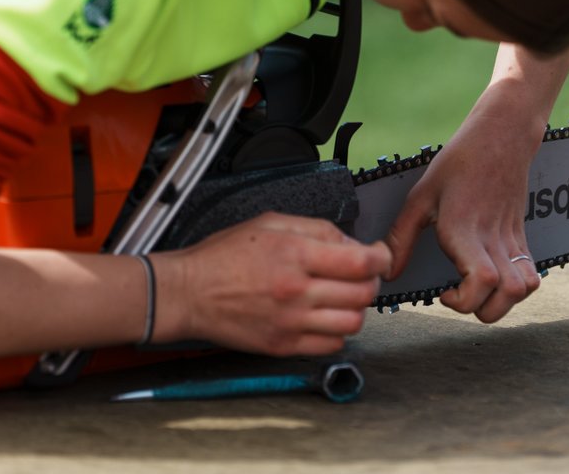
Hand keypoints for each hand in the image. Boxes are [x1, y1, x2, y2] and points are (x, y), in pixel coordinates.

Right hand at [156, 213, 389, 356]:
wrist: (188, 293)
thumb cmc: (223, 256)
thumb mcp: (270, 223)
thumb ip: (316, 229)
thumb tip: (351, 242)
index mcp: (295, 254)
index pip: (360, 261)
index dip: (380, 258)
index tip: (380, 256)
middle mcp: (296, 290)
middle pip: (362, 293)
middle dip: (370, 282)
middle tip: (362, 276)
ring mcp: (291, 322)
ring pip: (353, 322)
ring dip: (356, 309)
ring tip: (344, 298)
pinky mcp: (283, 345)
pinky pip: (332, 345)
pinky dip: (338, 332)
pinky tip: (326, 318)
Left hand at [384, 111, 541, 323]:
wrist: (502, 136)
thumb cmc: (459, 162)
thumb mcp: (421, 196)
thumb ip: (402, 236)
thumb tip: (388, 273)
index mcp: (466, 230)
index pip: (481, 282)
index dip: (464, 301)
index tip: (444, 293)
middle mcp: (493, 239)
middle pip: (507, 295)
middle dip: (482, 311)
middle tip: (459, 296)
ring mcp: (513, 238)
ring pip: (525, 288)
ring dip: (504, 302)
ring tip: (478, 291)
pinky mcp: (523, 236)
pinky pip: (532, 273)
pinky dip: (517, 288)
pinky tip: (494, 278)